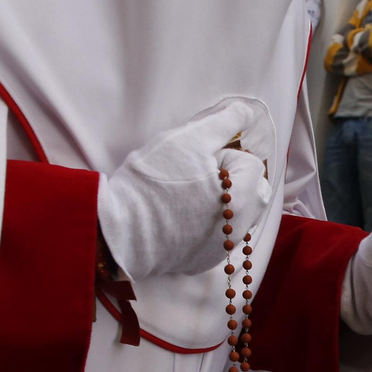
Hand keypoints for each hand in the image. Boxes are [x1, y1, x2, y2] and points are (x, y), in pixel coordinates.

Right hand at [98, 97, 274, 278]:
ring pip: (236, 213)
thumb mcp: (189, 139)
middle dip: (231, 178)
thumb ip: (225, 122)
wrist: (120, 231)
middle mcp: (242, 227)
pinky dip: (205, 223)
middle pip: (251, 190)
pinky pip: (216, 234)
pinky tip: (179, 217)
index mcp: (246, 197)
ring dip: (221, 200)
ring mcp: (224, 247)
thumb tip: (248, 111)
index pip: (250, 163)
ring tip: (187, 196)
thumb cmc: (154, 181)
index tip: (196, 162)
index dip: (222, 156)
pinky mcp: (205, 260)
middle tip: (196, 176)